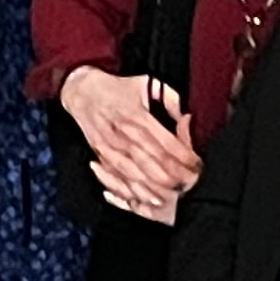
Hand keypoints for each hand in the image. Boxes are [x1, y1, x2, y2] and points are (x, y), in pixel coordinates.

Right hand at [61, 67, 206, 216]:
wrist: (82, 91)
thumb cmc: (117, 88)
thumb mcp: (146, 83)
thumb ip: (170, 99)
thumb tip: (186, 117)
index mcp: (137, 115)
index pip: (165, 141)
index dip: (183, 156)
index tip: (197, 165)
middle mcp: (123, 132)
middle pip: (152, 160)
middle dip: (173, 176)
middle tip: (190, 184)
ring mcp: (110, 145)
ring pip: (134, 172)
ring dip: (154, 186)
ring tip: (171, 195)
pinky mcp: (101, 154)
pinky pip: (117, 176)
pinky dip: (131, 189)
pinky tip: (145, 197)